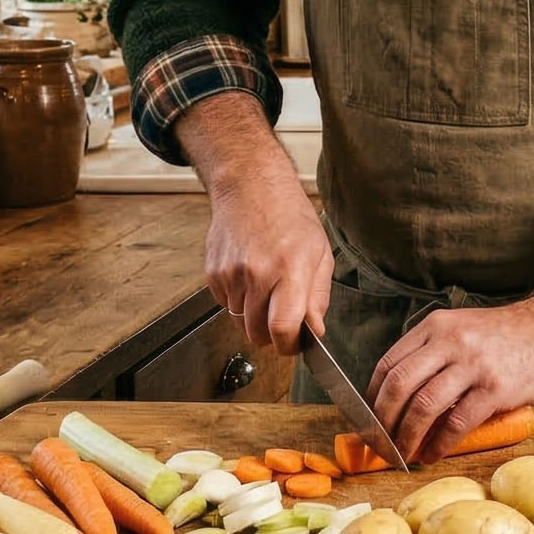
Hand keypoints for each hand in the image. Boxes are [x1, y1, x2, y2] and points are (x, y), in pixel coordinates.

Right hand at [177, 91, 330, 353]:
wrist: (251, 187)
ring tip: (268, 292)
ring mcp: (231, 273)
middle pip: (257, 332)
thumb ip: (317, 296)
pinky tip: (251, 279)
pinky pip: (225, 305)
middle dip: (272, 336)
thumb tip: (315, 331)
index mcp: (290, 268)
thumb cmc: (291, 217)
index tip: (295, 345)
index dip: (288, 345)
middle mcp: (257, 273)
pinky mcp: (213, 273)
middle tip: (284, 321)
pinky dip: (239, 302)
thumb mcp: (320, 253)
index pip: (282, 327)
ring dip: (255, 318)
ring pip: (240, 322)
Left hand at [370, 297, 533, 461]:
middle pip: (399, 386)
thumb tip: (401, 399)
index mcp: (436, 327)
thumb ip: (433, 353)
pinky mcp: (495, 388)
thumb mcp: (462, 328)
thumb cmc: (507, 334)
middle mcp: (451, 342)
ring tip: (403, 453)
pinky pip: (456, 423)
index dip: (372, 398)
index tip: (370, 420)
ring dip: (406, 437)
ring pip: (423, 406)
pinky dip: (439, 444)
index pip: (389, 364)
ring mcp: (473, 365)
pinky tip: (433, 454)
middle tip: (379, 444)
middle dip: (382, 422)